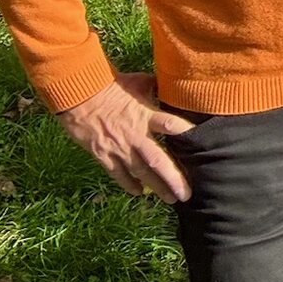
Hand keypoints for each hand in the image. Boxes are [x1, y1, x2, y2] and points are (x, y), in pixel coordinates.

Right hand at [57, 74, 194, 202]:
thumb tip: (172, 82)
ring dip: (156, 187)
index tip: (202, 145)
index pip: (172, 125)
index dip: (186, 133)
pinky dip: (129, 184)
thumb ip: (157, 87)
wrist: (80, 97)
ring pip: (141, 173)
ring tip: (170, 199)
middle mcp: (135, 135)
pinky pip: (118, 174)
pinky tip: (139, 193)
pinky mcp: (104, 155)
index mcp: (146, 115)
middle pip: (158, 160)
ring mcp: (119, 148)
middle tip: (186, 193)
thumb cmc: (111, 86)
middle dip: (173, 179)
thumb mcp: (138, 82)